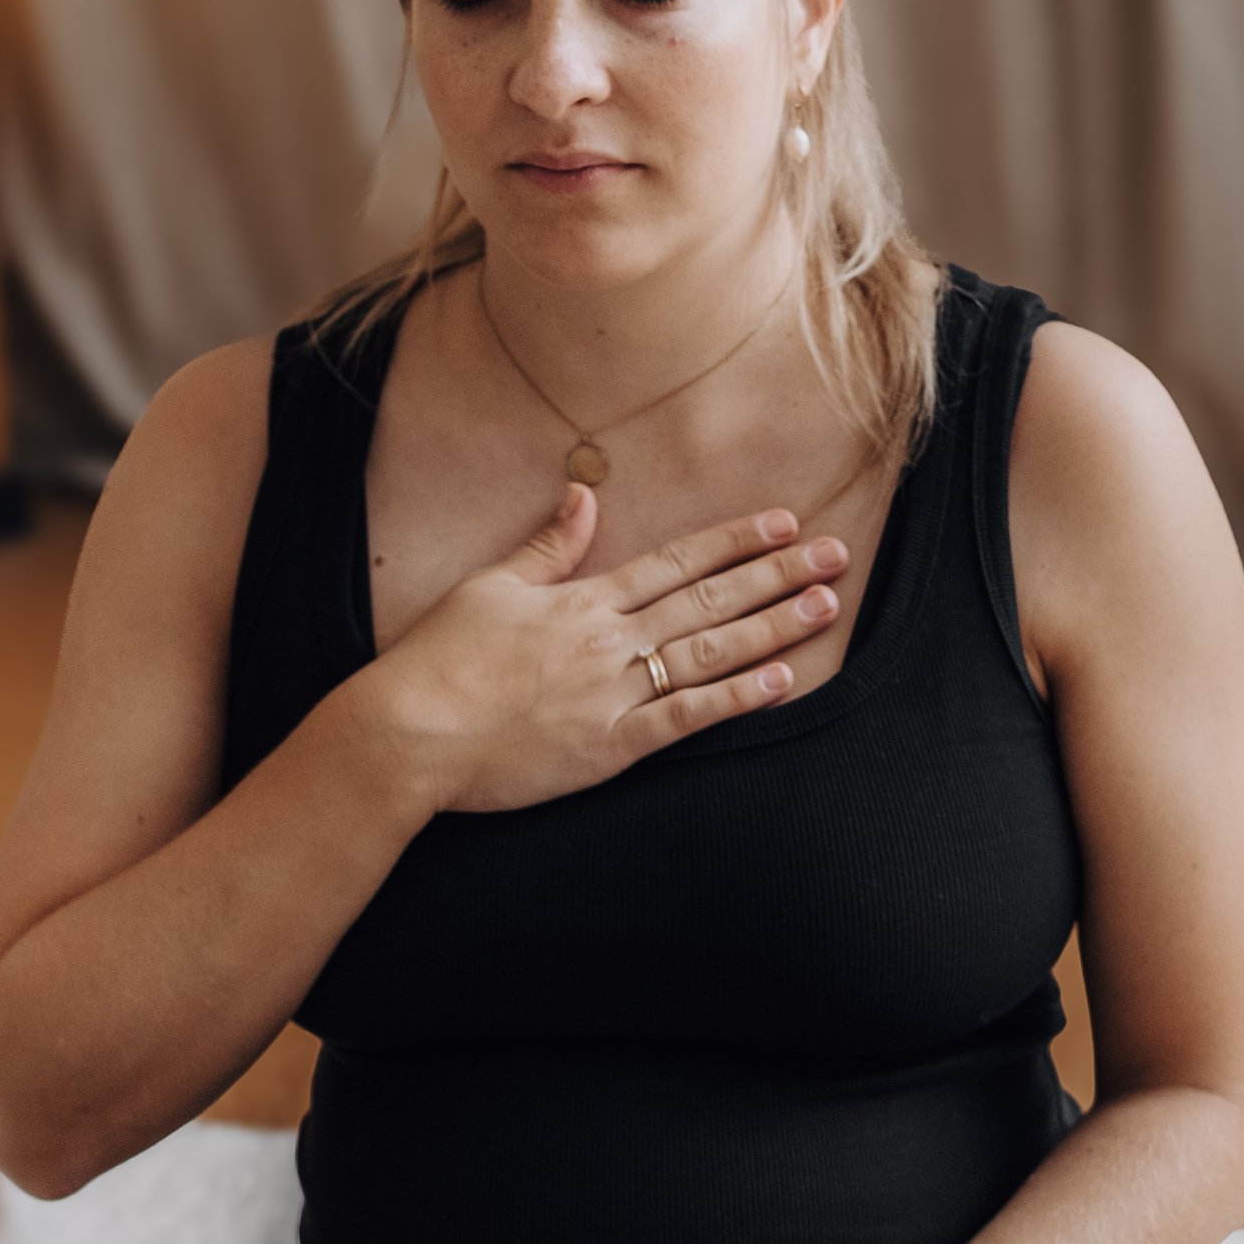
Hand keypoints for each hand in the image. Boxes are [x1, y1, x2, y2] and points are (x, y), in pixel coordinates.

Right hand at [363, 489, 848, 818]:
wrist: (409, 733)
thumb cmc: (440, 662)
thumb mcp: (489, 588)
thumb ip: (546, 546)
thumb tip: (582, 496)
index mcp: (583, 600)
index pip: (677, 560)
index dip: (736, 540)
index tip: (784, 521)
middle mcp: (609, 639)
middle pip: (710, 598)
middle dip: (777, 573)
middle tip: (834, 554)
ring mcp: (613, 693)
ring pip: (710, 652)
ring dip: (773, 627)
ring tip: (824, 606)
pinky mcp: (609, 747)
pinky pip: (686, 719)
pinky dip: (736, 699)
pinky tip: (781, 682)